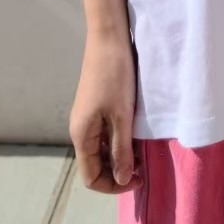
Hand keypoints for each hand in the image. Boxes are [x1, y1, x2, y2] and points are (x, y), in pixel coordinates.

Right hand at [69, 25, 142, 194]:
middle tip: (143, 167)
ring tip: (142, 151)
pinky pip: (105, 133)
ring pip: (102, 149)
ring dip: (120, 155)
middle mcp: (80, 129)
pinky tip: (136, 133)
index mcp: (82, 135)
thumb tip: (120, 180)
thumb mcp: (122, 116)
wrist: (109, 38)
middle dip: (117, 171)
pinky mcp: (95, 105)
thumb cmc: (115, 76)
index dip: (113, 185)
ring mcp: (87, 117)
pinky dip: (119, 139)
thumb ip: (121, 150)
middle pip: (95, 165)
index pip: (91, 177)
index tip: (138, 179)